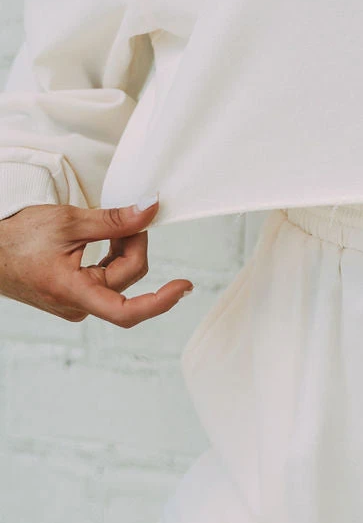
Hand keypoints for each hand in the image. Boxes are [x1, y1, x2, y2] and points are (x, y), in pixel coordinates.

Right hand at [0, 200, 192, 324]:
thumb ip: (115, 220)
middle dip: (135, 245)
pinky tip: (107, 237)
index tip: (184, 286)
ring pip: (119, 278)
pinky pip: (106, 278)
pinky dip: (113, 255)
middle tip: (131, 215)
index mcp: (72, 293)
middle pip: (127, 278)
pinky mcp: (74, 296)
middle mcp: (76, 306)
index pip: (126, 312)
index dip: (160, 302)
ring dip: (124, 249)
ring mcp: (75, 303)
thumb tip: (150, 210)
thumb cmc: (18, 237)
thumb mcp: (69, 221)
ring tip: (113, 224)